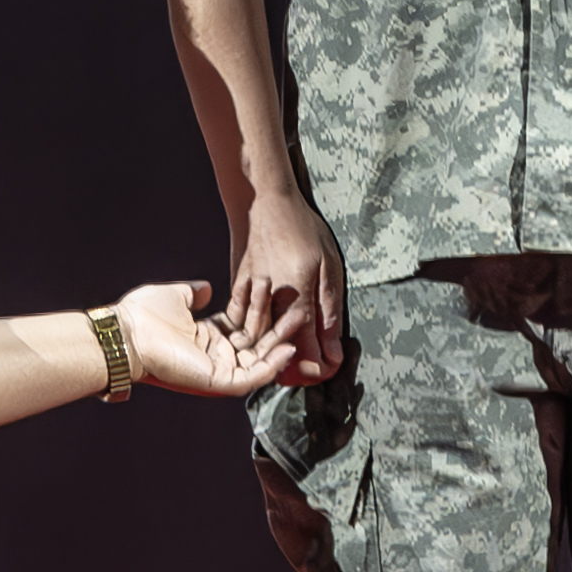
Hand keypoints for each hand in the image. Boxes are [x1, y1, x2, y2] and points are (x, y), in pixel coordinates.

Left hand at [113, 279, 290, 396]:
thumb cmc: (142, 316)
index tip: (274, 292)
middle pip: (256, 344)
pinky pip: (251, 377)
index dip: (259, 311)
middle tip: (298, 308)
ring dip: (280, 342)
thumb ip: (194, 293)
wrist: (126, 333)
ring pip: (259, 361)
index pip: (242, 328)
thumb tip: (205, 288)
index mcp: (205, 338)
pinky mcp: (216, 381)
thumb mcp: (176, 296)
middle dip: (277, 326)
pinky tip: (286, 347)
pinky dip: (270, 366)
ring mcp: (216, 370)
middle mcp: (214, 356)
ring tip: (298, 321)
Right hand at [227, 189, 351, 385]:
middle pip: (277, 350)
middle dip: (296, 368)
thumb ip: (329, 312)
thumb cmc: (303, 230)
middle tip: (313, 368)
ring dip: (272, 355)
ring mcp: (249, 293)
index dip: (319, 367)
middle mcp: (269, 298)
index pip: (306, 348)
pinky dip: (250, 336)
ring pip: (257, 340)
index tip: (329, 368)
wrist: (267, 203)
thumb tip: (333, 351)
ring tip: (289, 358)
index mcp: (296, 294)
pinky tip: (260, 340)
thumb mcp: (329, 267)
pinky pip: (240, 321)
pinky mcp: (238, 287)